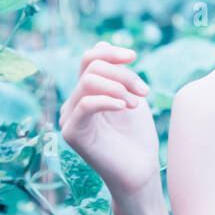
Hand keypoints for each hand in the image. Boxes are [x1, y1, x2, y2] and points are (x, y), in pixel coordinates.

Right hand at [58, 41, 159, 203]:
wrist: (140, 172)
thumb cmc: (137, 138)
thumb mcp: (130, 97)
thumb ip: (117, 74)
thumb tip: (102, 43)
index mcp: (87, 93)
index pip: (89, 59)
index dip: (110, 52)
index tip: (134, 57)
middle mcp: (74, 103)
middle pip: (92, 67)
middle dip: (123, 74)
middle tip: (144, 92)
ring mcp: (70, 118)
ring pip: (88, 81)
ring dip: (119, 86)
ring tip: (137, 103)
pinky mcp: (71, 133)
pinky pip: (85, 104)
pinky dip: (108, 100)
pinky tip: (125, 107)